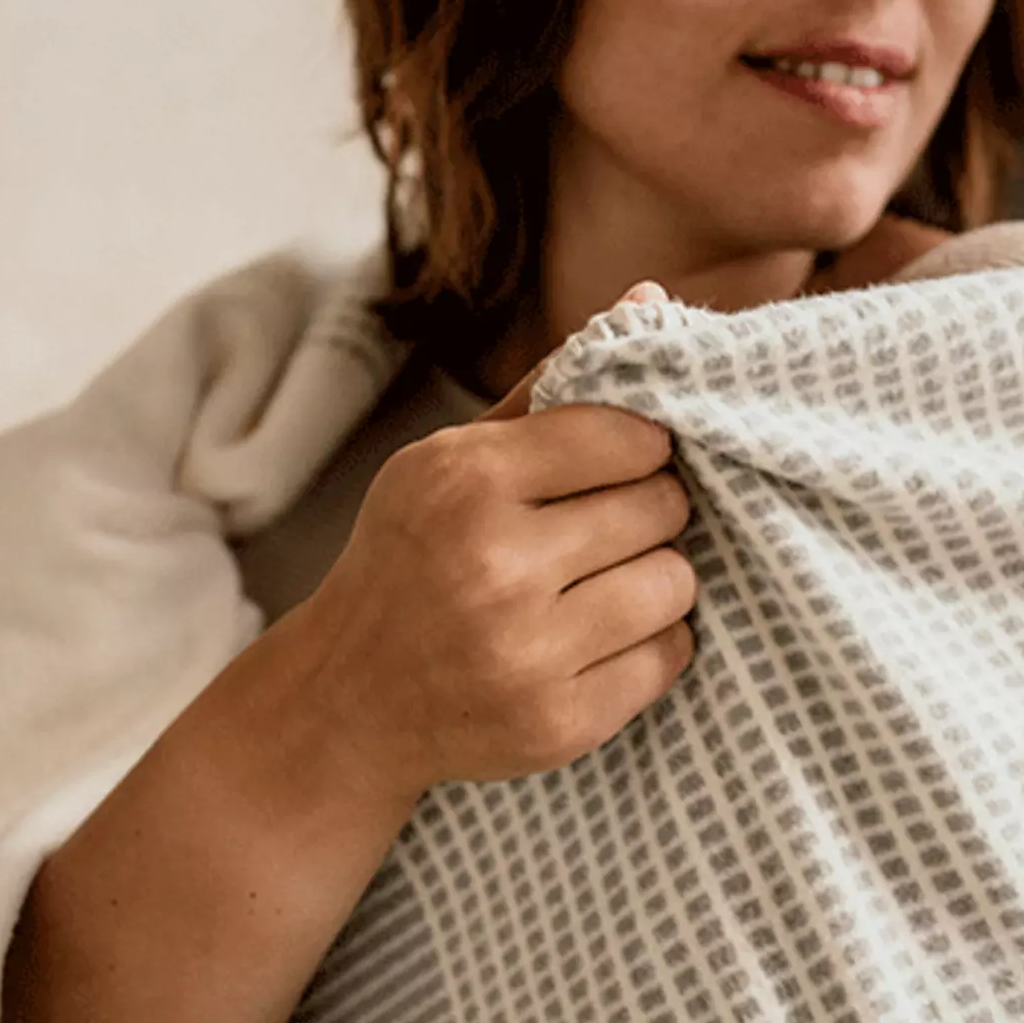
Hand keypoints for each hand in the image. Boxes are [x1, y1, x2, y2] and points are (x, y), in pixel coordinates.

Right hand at [285, 283, 695, 802]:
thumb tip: (651, 299)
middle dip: (649, 511)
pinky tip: (598, 638)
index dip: (640, 448)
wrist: (349, 701)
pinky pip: (670, 655)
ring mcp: (528, 654)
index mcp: (466, 482)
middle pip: (660, 507)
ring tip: (604, 583)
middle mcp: (495, 567)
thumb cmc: (414, 559)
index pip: (629, 436)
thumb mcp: (453, 461)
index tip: (618, 465)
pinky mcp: (560, 723)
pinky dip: (651, 642)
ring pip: (675, 583)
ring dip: (656, 578)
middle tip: (607, 528)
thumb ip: (552, 386)